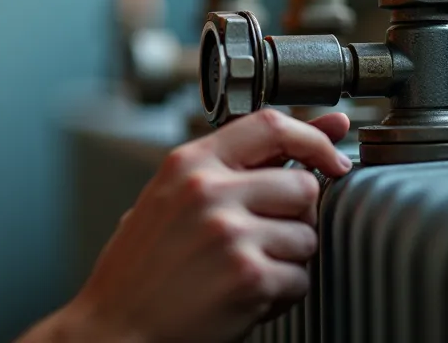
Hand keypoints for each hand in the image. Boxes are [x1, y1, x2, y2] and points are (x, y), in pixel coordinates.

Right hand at [63, 109, 352, 342]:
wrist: (115, 329)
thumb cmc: (140, 270)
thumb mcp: (171, 200)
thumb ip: (233, 167)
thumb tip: (322, 132)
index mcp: (188, 164)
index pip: (271, 125)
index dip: (314, 138)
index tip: (332, 156)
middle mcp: (208, 191)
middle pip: (302, 186)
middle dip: (294, 217)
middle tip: (259, 240)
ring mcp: (229, 234)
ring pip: (307, 236)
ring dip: (287, 259)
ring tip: (241, 271)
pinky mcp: (248, 277)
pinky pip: (300, 280)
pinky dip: (280, 295)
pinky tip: (242, 297)